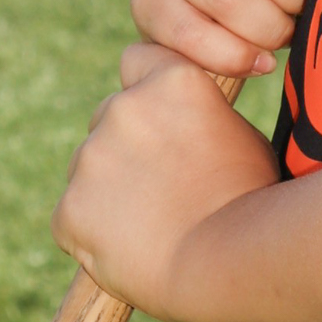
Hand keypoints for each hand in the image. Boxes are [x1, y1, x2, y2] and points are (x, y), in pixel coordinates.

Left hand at [53, 42, 279, 318]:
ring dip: (109, 190)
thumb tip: (183, 125)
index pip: (137, 60)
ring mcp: (92, 158)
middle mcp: (124, 108)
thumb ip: (198, 118)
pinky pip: (72, 218)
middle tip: (162, 188)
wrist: (230, 262)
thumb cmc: (252, 202)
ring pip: (89, 170)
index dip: (146, 91)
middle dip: (126, 146)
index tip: (159, 119)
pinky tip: (132, 249)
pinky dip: (92, 233)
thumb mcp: (240, 136)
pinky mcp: (69, 208)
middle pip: (108, 118)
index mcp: (172, 82)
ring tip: (154, 226)